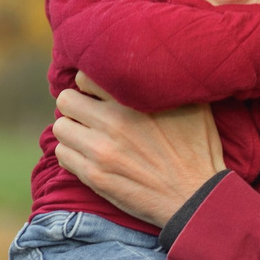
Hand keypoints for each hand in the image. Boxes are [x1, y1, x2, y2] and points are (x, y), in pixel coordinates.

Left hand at [52, 71, 226, 224]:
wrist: (197, 197)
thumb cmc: (198, 149)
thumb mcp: (194, 104)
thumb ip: (169, 81)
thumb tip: (156, 61)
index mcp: (135, 100)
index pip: (86, 77)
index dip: (91, 85)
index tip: (100, 96)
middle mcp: (114, 122)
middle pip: (66, 100)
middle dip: (76, 106)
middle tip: (90, 116)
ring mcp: (101, 151)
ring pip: (60, 128)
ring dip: (72, 130)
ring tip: (89, 136)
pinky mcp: (95, 176)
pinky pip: (62, 155)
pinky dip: (72, 154)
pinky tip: (90, 157)